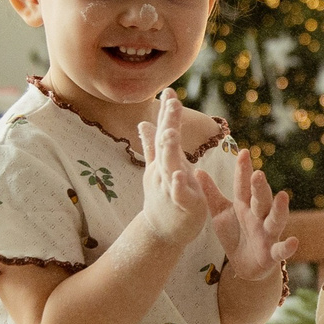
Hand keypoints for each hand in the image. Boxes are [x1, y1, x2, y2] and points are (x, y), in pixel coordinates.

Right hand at [135, 91, 210, 247]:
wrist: (161, 232)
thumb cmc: (162, 197)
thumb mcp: (157, 168)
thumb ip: (152, 146)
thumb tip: (143, 122)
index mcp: (163, 160)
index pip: (164, 132)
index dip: (167, 113)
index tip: (170, 91)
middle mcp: (164, 170)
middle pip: (165, 144)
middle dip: (168, 123)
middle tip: (171, 102)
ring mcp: (169, 186)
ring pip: (169, 166)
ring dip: (169, 149)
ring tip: (170, 132)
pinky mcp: (181, 204)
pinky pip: (179, 193)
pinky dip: (178, 183)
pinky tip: (180, 173)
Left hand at [202, 149, 298, 281]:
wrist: (245, 267)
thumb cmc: (235, 235)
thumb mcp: (220, 214)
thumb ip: (211, 194)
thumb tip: (197, 170)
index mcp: (245, 205)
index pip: (243, 186)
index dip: (244, 170)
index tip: (244, 152)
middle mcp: (259, 216)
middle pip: (261, 199)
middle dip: (260, 187)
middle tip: (257, 174)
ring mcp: (268, 234)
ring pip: (275, 219)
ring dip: (279, 209)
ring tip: (283, 196)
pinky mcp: (272, 254)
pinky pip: (281, 250)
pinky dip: (288, 247)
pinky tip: (294, 241)